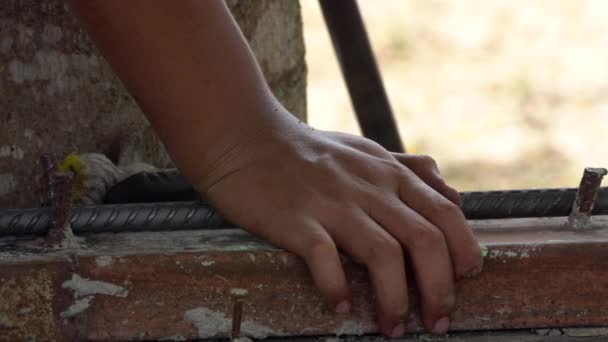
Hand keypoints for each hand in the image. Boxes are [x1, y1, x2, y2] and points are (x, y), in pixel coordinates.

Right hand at [198, 116, 481, 336]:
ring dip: (395, 300)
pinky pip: (325, 258)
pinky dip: (337, 287)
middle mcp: (369, 188)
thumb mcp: (367, 150)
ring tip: (393, 328)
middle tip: (437, 322)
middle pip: (424, 240)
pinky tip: (340, 306)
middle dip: (439, 289)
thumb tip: (453, 196)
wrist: (246, 138)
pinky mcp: (297, 219)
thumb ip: (411, 170)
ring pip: (383, 255)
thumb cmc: (308, 150)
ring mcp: (332, 203)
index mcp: (389, 173)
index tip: (466, 283)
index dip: (464, 252)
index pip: (446, 214)